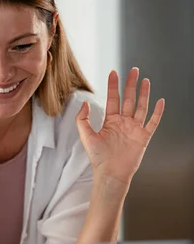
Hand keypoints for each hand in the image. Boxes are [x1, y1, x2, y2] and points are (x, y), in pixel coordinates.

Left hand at [76, 68, 164, 185]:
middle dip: (131, 84)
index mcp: (110, 121)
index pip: (113, 98)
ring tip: (145, 80)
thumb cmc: (98, 158)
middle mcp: (123, 122)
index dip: (113, 85)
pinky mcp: (143, 137)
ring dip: (144, 93)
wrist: (110, 173)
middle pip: (129, 99)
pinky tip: (160, 101)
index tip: (113, 72)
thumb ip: (82, 119)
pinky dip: (157, 112)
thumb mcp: (86, 136)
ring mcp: (134, 129)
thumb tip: (85, 102)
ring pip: (141, 107)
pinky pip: (152, 122)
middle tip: (133, 70)